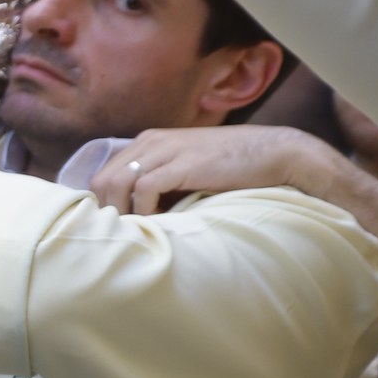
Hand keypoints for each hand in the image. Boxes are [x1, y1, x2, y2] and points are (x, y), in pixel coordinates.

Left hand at [86, 124, 333, 215]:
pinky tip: (158, 224)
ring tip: (139, 232)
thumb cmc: (231, 169)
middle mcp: (151, 142)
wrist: (275, 153)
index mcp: (148, 142)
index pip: (103, 173)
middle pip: (102, 179)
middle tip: (124, 234)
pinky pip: (144, 188)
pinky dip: (144, 210)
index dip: (104, 203)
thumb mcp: (186, 171)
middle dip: (107, 210)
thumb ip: (159, 184)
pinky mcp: (184, 163)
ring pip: (117, 183)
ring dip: (122, 212)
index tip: (115, 226)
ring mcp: (167, 150)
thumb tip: (133, 216)